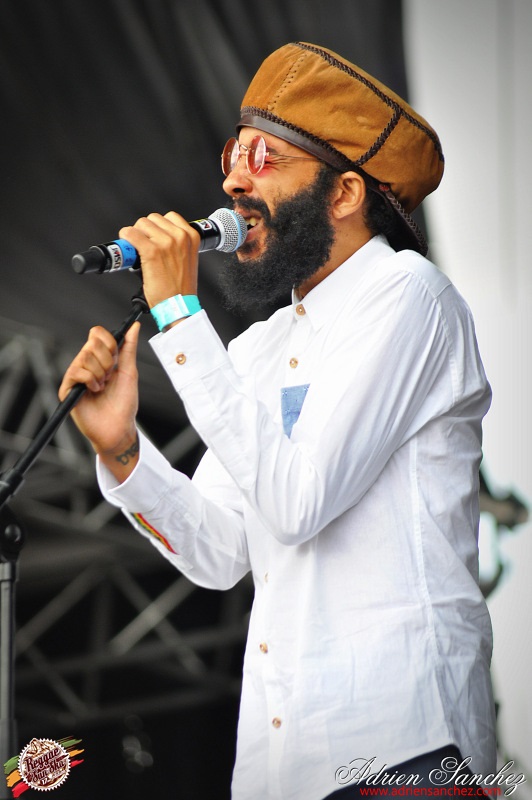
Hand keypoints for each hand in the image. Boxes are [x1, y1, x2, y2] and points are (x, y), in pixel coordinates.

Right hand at [58, 323, 140, 480]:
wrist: (118, 428)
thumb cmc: (124, 404)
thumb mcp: (130, 372)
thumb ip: (129, 348)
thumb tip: (134, 327)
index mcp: (101, 358)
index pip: (97, 334)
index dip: (108, 341)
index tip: (117, 357)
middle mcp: (86, 364)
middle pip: (92, 343)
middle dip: (107, 360)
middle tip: (110, 377)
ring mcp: (76, 376)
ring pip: (85, 356)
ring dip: (100, 373)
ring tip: (102, 387)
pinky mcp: (67, 388)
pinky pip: (76, 372)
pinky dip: (90, 380)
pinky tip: (94, 391)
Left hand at [118, 212, 200, 307]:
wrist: (179, 305)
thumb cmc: (181, 288)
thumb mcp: (188, 259)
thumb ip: (178, 245)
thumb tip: (159, 238)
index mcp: (191, 237)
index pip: (169, 217)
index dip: (158, 227)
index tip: (153, 236)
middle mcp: (180, 237)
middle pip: (153, 219)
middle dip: (146, 231)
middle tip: (144, 246)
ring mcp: (166, 243)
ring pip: (141, 224)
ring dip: (136, 235)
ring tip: (138, 250)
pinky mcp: (151, 251)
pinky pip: (131, 234)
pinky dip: (125, 238)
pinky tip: (128, 247)